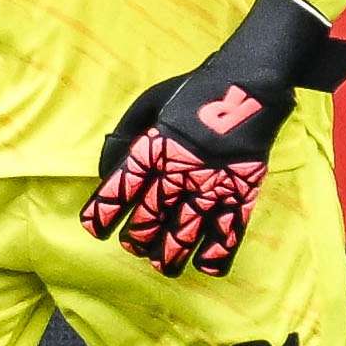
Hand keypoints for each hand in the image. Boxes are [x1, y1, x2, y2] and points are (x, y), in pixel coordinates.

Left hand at [82, 0, 345, 275]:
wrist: (250, 80)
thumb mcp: (151, 101)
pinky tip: (203, 265)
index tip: (94, 228)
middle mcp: (180, 169)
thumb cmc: (196, 90)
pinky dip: (215, 254)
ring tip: (160, 264)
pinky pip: (229, 231)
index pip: (121, 187)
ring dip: (169, 254)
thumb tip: (107, 170)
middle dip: (137, 237)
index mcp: (155, 146)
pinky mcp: (242, 191)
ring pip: (184, 231)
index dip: (104, 211)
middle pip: (150, 216)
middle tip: (134, 244)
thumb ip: (126, 135)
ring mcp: (212, 182)